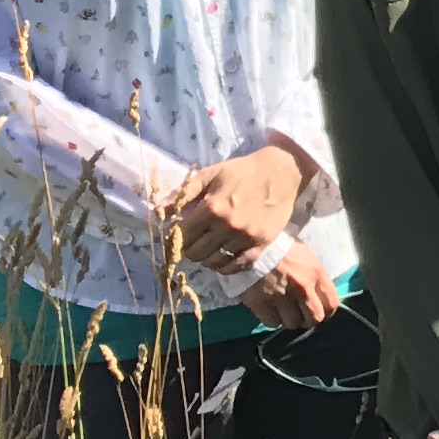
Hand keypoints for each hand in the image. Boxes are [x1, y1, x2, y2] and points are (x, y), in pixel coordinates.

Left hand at [168, 138, 308, 270]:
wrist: (281, 173)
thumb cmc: (241, 172)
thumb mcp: (209, 175)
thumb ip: (182, 193)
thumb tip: (156, 211)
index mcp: (212, 207)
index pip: (182, 234)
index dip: (175, 236)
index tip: (177, 235)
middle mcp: (227, 225)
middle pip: (195, 251)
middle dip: (188, 249)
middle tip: (191, 243)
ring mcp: (245, 237)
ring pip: (213, 261)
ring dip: (205, 258)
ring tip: (206, 250)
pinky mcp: (261, 244)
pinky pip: (236, 266)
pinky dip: (224, 267)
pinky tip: (221, 259)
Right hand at [238, 238, 336, 330]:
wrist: (250, 244)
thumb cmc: (280, 246)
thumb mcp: (306, 256)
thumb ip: (315, 275)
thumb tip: (319, 292)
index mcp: (316, 274)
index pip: (331, 304)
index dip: (326, 311)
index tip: (319, 311)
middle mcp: (302, 289)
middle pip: (314, 319)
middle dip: (308, 319)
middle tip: (300, 315)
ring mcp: (281, 298)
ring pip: (292, 324)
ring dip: (289, 320)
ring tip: (284, 312)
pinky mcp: (261, 304)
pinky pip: (272, 322)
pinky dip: (272, 320)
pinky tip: (270, 311)